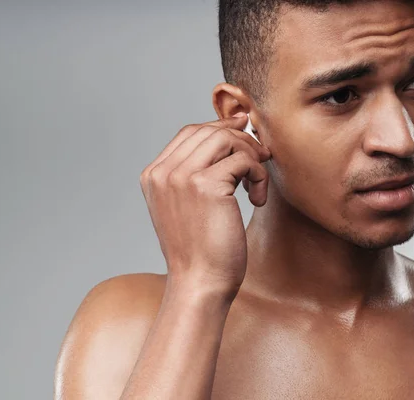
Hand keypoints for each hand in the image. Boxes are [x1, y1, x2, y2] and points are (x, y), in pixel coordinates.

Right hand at [139, 113, 271, 295]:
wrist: (200, 284)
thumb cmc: (201, 249)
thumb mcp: (188, 206)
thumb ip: (195, 173)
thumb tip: (231, 132)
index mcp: (154, 175)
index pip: (189, 132)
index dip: (221, 129)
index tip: (245, 134)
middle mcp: (163, 172)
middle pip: (208, 131)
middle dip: (240, 140)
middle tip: (260, 160)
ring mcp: (182, 177)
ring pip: (227, 139)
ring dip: (251, 157)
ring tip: (256, 184)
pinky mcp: (207, 186)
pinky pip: (244, 160)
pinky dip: (258, 176)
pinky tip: (257, 200)